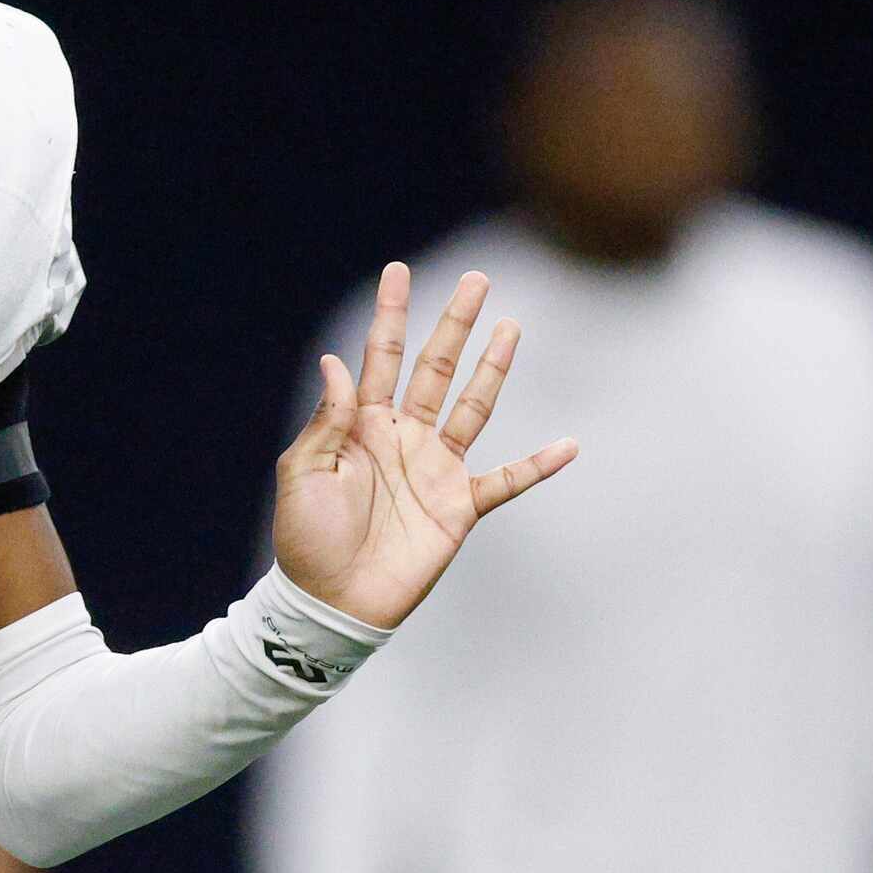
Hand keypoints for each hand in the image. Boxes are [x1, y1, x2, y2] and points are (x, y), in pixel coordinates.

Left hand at [272, 263, 575, 628]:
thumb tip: (337, 362)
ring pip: (472, 407)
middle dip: (454, 324)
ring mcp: (435, 470)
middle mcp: (403, 437)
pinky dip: (538, 465)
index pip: (380, 357)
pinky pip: (506, 481)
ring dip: (493, 369)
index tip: (399, 271)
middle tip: (475, 280)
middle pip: (435, 368)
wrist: (332, 601)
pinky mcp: (459, 508)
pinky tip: (568, 446)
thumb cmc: (306, 538)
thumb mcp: (304, 473)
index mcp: (361, 424)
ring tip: (511, 327)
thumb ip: (327, 419)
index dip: (390, 314)